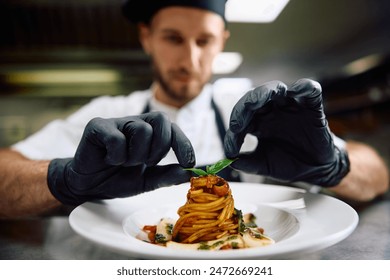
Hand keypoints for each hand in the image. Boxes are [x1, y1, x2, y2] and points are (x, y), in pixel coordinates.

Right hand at [47, 112, 194, 204]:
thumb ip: (167, 176)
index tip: (190, 163)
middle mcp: (135, 122)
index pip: (172, 128)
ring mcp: (116, 122)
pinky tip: (108, 159)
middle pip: (161, 120)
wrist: (89, 186)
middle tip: (146, 163)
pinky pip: (117, 138)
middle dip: (159, 148)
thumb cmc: (118, 178)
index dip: (183, 144)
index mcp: (150, 132)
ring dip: (136, 156)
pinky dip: (117, 156)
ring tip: (124, 163)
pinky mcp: (97, 126)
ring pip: (142, 130)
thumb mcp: (148, 181)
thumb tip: (190, 173)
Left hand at [224, 79, 349, 186]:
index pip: (241, 118)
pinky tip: (297, 90)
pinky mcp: (311, 107)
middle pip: (254, 98)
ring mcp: (290, 106)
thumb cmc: (287, 163)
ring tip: (260, 100)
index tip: (232, 149)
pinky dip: (304, 87)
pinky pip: (310, 91)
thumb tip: (229, 161)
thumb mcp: (264, 165)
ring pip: (276, 89)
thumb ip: (247, 163)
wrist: (314, 170)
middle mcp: (271, 111)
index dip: (234, 131)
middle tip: (237, 123)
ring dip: (266, 91)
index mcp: (257, 122)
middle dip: (244, 107)